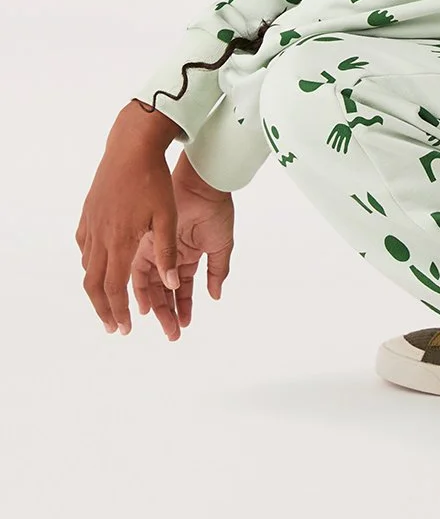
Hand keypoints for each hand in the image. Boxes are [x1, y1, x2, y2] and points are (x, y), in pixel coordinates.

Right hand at [76, 103, 180, 333]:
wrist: (131, 146)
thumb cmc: (153, 179)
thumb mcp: (167, 216)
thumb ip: (167, 252)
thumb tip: (172, 284)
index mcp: (120, 241)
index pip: (115, 289)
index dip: (119, 312)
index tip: (125, 329)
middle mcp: (100, 236)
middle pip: (94, 285)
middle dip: (102, 309)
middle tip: (112, 326)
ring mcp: (91, 223)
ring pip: (87, 266)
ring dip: (96, 287)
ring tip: (107, 299)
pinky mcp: (89, 212)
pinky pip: (84, 244)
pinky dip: (90, 261)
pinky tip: (98, 262)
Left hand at [131, 151, 233, 340]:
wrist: (201, 185)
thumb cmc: (215, 211)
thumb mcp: (221, 245)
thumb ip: (217, 271)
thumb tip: (214, 297)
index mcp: (189, 255)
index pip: (183, 288)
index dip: (183, 307)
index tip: (182, 326)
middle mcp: (170, 254)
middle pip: (165, 290)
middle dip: (168, 312)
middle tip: (171, 333)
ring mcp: (156, 248)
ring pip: (151, 283)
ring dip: (154, 304)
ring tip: (158, 321)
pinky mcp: (145, 240)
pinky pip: (138, 268)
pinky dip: (141, 287)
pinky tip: (143, 303)